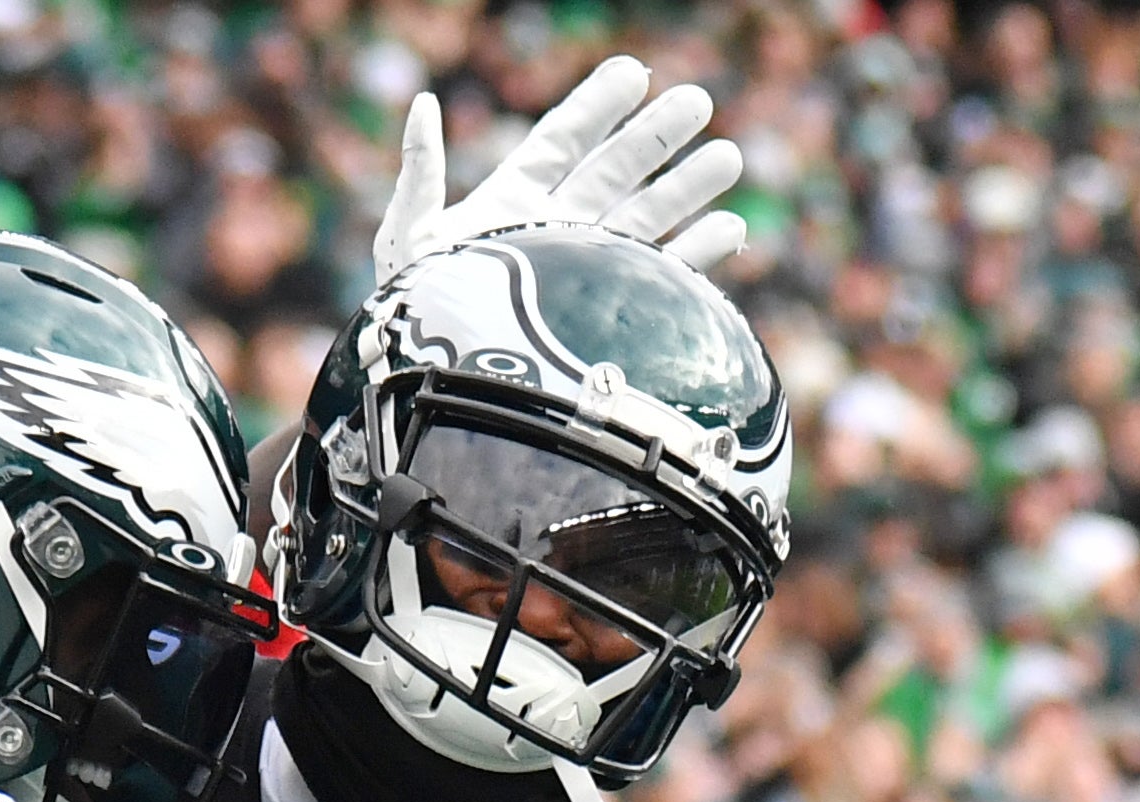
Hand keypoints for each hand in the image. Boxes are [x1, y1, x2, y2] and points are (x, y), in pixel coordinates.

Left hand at [372, 57, 747, 282]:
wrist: (439, 388)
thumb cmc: (415, 315)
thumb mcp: (411, 236)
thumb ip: (421, 171)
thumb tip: (422, 104)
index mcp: (512, 202)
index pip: (563, 141)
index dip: (597, 106)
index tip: (633, 75)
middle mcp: (557, 229)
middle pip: (616, 171)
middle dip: (658, 136)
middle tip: (699, 102)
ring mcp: (585, 269)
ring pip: (647, 217)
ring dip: (688, 188)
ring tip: (727, 157)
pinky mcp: (607, 313)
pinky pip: (659, 277)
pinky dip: (696, 256)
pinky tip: (728, 230)